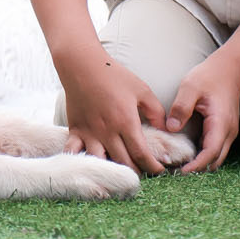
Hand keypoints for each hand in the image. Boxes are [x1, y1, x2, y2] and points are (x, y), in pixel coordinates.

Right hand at [58, 54, 170, 174]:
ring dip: (112, 171)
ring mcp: (89, 133)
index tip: (159, 170)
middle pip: (124, 163)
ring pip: (100, 163)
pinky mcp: (75, 130)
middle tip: (144, 173)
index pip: (142, 155)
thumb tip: (165, 130)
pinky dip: (81, 162)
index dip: (153, 167)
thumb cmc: (113, 76)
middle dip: (137, 172)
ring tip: (120, 172)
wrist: (82, 65)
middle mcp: (107, 131)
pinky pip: (74, 152)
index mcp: (126, 122)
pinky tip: (88, 166)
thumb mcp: (142, 90)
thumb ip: (156, 112)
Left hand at [165, 51, 239, 172]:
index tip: (180, 172)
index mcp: (221, 123)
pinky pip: (214, 148)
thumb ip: (181, 107)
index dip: (197, 165)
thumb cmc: (209, 76)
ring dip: (200, 163)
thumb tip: (172, 128)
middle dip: (197, 169)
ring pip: (216, 157)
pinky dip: (202, 155)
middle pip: (214, 160)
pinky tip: (186, 153)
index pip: (211, 152)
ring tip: (177, 165)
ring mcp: (228, 132)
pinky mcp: (224, 130)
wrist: (229, 69)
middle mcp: (228, 132)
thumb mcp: (190, 87)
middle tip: (174, 172)